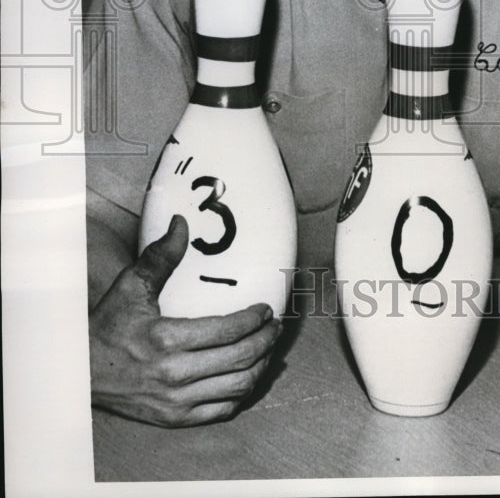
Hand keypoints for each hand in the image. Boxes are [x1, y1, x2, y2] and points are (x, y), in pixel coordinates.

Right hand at [89, 215, 282, 425]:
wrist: (81, 374)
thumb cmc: (108, 327)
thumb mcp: (131, 287)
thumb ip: (161, 256)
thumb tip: (182, 223)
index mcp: (167, 340)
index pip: (228, 331)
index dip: (254, 319)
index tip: (265, 308)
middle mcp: (175, 374)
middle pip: (241, 359)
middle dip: (266, 340)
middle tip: (275, 326)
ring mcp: (177, 402)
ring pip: (237, 387)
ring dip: (260, 366)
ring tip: (268, 348)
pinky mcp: (175, 418)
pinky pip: (222, 410)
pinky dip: (242, 393)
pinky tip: (248, 375)